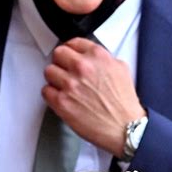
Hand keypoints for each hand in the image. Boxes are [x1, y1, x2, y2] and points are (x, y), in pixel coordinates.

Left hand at [42, 38, 145, 156]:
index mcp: (97, 56)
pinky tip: (62, 99)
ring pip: (49, 71)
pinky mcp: (62, 102)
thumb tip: (94, 59)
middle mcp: (82, 67)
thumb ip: (104, 59)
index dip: (71, 52)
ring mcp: (70, 84)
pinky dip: (52, 95)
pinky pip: (46, 91)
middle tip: (65, 72)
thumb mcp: (121, 70)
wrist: (125, 128)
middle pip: (58, 54)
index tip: (70, 57)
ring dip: (55, 79)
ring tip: (64, 88)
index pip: (73, 43)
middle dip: (61, 63)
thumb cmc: (124, 105)